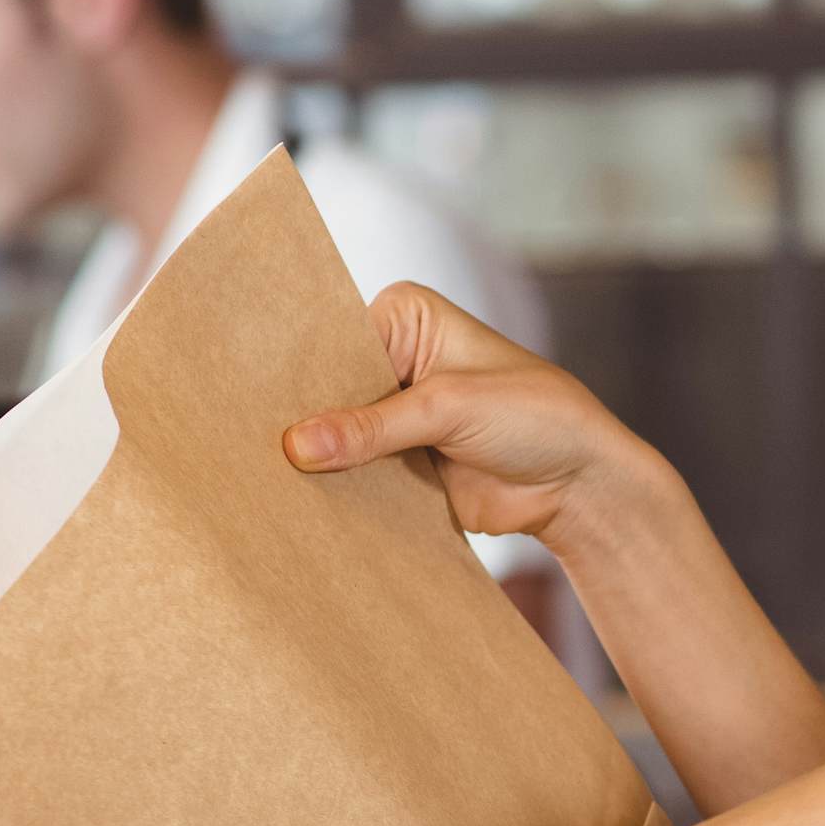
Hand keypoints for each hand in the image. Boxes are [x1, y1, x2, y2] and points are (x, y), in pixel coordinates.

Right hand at [284, 282, 648, 547]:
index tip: (249, 399)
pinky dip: (335, 492)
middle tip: (245, 446)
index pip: (333, 338)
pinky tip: (296, 508)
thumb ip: (374, 428)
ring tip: (260, 481)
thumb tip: (297, 445)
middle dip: (300, 419)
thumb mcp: (451, 409)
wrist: (579, 484)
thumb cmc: (536, 417)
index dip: (298, 371)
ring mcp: (393, 416)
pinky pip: (353, 477)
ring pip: (335, 438)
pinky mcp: (397, 465)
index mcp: (405, 317)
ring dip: (314, 463)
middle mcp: (392, 360)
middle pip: (327, 390)